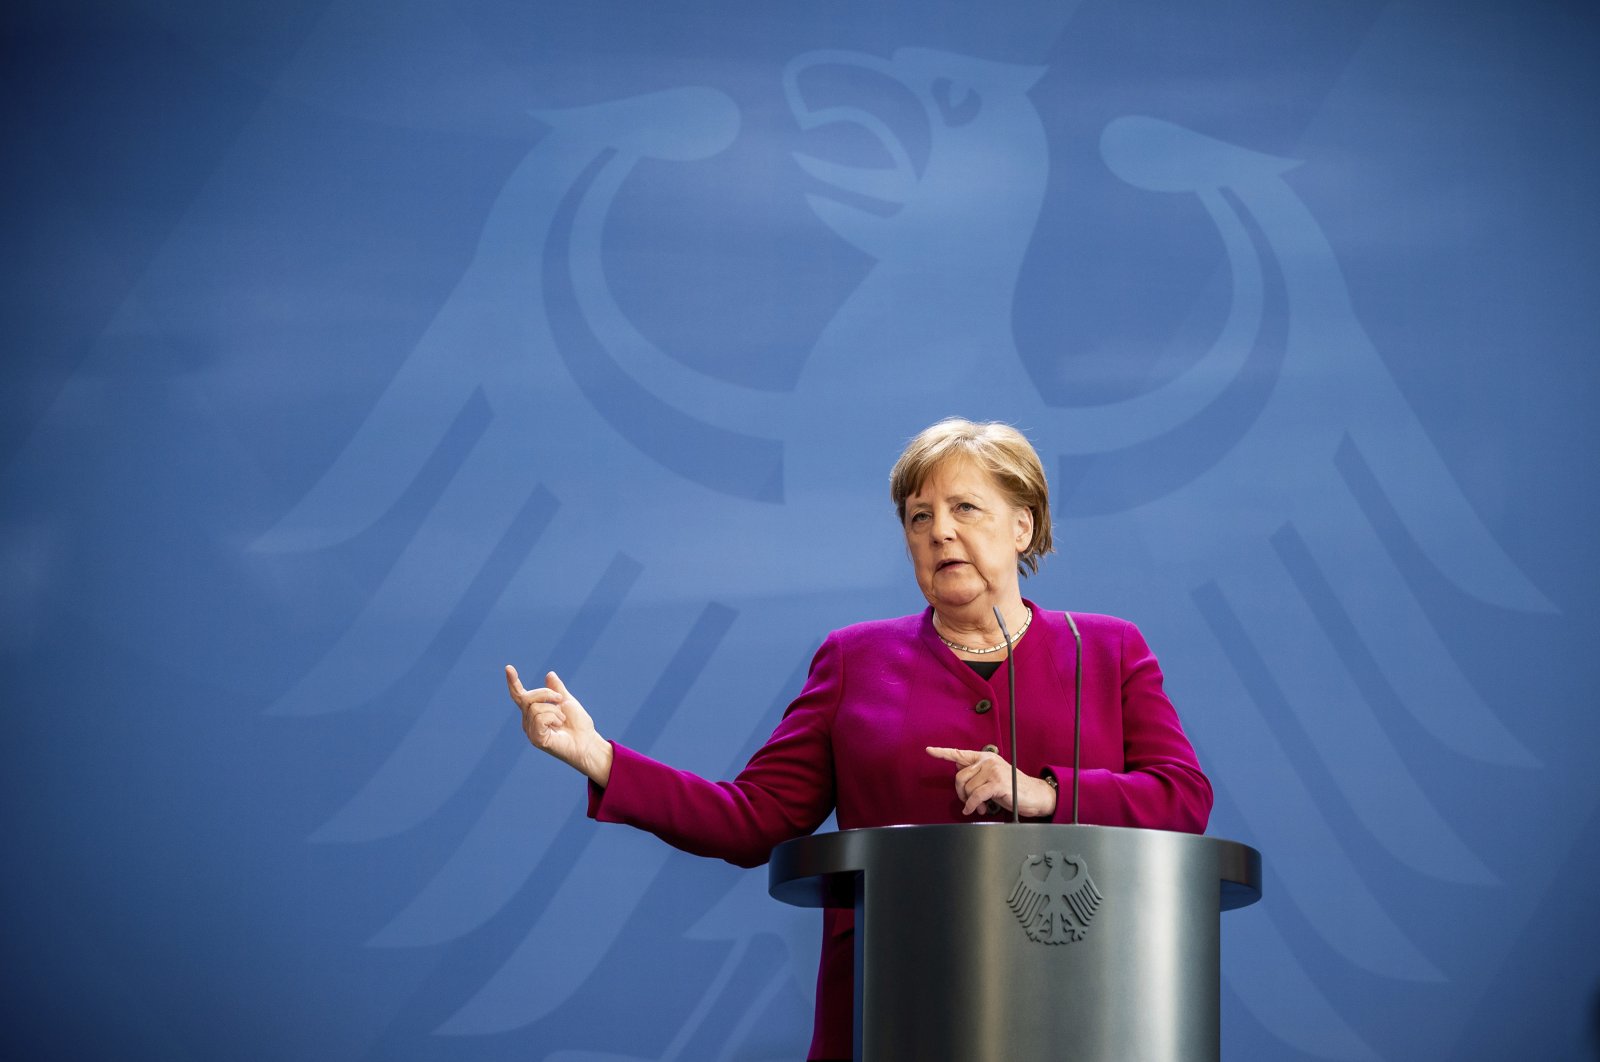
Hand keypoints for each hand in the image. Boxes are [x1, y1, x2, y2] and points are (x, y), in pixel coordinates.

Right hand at [506, 665, 612, 785]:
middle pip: (527, 698)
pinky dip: (553, 718)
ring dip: (554, 710)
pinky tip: (559, 725)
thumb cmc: (578, 724)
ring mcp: (531, 731)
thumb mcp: (567, 701)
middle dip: (546, 693)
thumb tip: (549, 674)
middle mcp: (529, 721)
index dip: (513, 682)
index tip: (508, 668)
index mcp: (534, 711)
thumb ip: (557, 689)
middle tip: (561, 700)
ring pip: (535, 708)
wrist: (587, 741)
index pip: (520, 695)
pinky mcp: (536, 739)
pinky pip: (540, 718)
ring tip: (562, 719)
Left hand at [925, 746, 1057, 817]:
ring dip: (970, 802)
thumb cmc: (1012, 788)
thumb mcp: (992, 777)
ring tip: (979, 807)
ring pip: (967, 788)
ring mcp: (993, 771)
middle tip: (969, 802)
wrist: (1035, 795)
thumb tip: (958, 767)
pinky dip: (971, 805)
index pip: (960, 754)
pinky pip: (975, 796)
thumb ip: (976, 772)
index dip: (943, 753)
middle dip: (961, 793)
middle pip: (959, 777)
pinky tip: (974, 810)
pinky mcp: (997, 783)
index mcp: (985, 757)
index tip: (929, 750)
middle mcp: (988, 761)